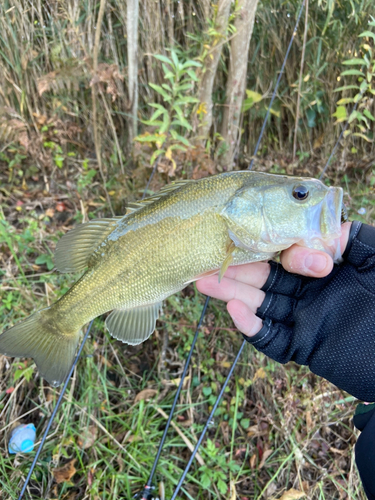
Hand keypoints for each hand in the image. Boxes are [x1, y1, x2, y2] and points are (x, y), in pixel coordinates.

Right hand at [197, 221, 374, 400]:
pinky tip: (235, 309)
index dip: (275, 247)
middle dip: (237, 267)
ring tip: (202, 280)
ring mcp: (303, 320)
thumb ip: (356, 239)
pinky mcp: (304, 347)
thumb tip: (326, 227)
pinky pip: (272, 338)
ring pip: (261, 304)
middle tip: (205, 257)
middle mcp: (308, 293)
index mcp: (323, 270)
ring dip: (233, 293)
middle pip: (265, 278)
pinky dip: (252, 326)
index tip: (260, 236)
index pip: (288, 254)